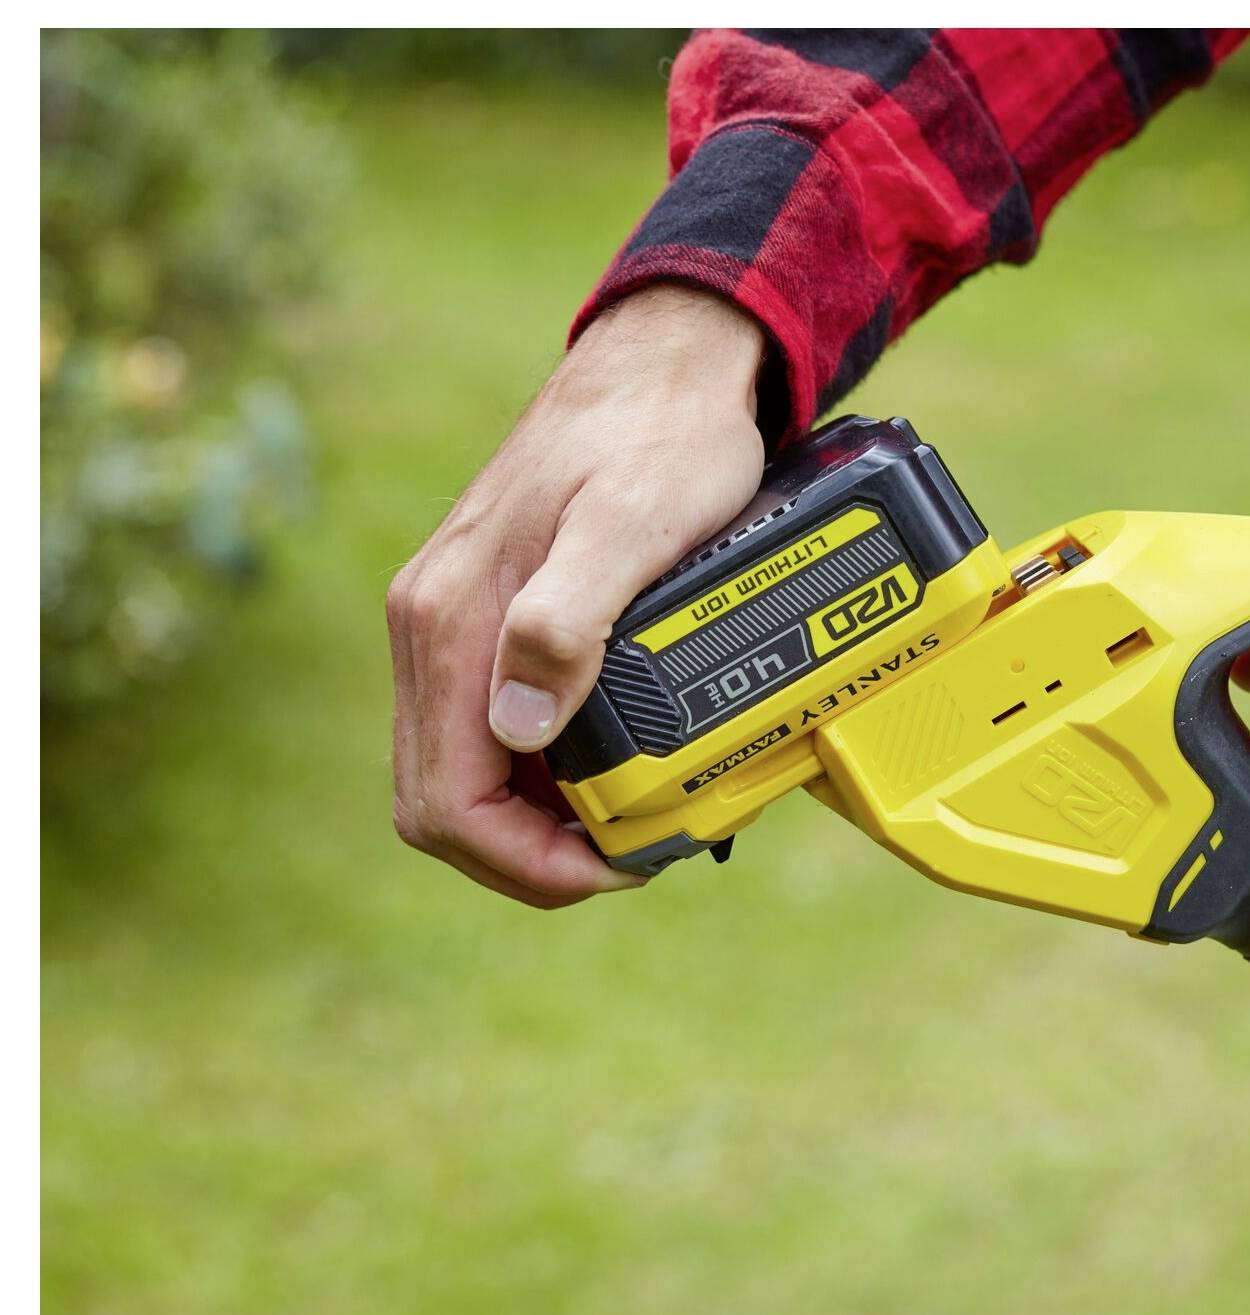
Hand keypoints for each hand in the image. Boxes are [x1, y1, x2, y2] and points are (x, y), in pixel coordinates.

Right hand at [386, 285, 767, 905]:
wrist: (666, 361)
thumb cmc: (662, 439)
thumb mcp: (631, 526)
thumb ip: (567, 621)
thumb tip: (519, 728)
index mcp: (449, 620)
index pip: (448, 802)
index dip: (527, 863)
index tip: (616, 867)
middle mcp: (433, 626)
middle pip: (444, 802)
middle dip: (531, 858)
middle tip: (632, 857)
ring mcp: (455, 621)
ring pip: (466, 770)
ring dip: (539, 820)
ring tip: (632, 822)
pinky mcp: (488, 613)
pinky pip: (492, 726)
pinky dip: (545, 772)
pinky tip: (614, 767)